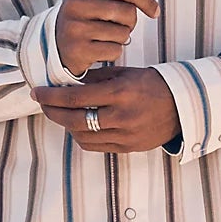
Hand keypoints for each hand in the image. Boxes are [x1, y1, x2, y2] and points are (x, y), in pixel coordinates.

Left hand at [32, 67, 181, 152]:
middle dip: (52, 112)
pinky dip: (80, 136)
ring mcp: (124, 135)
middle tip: (42, 104)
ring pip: (81, 135)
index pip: (75, 97)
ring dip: (66, 125)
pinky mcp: (127, 148)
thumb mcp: (126, 73)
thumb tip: (66, 82)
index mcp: (120, 93)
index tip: (37, 92)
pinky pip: (95, 146)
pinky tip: (77, 126)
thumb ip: (95, 79)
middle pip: (74, 120)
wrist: (183, 107)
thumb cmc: (153, 84)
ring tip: (60, 114)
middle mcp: (121, 117)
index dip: (51, 96)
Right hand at [55, 0, 169, 75]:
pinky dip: (113, 52)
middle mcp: (76, 3)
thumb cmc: (92, 16)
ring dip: (121, 38)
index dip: (148, 1)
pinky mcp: (77, 50)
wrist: (60, 43)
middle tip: (118, 25)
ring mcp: (74, 27)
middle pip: (127, 12)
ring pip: (122, 34)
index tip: (154, 11)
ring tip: (105, 36)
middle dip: (130, 22)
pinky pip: (114, 51)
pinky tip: (99, 48)